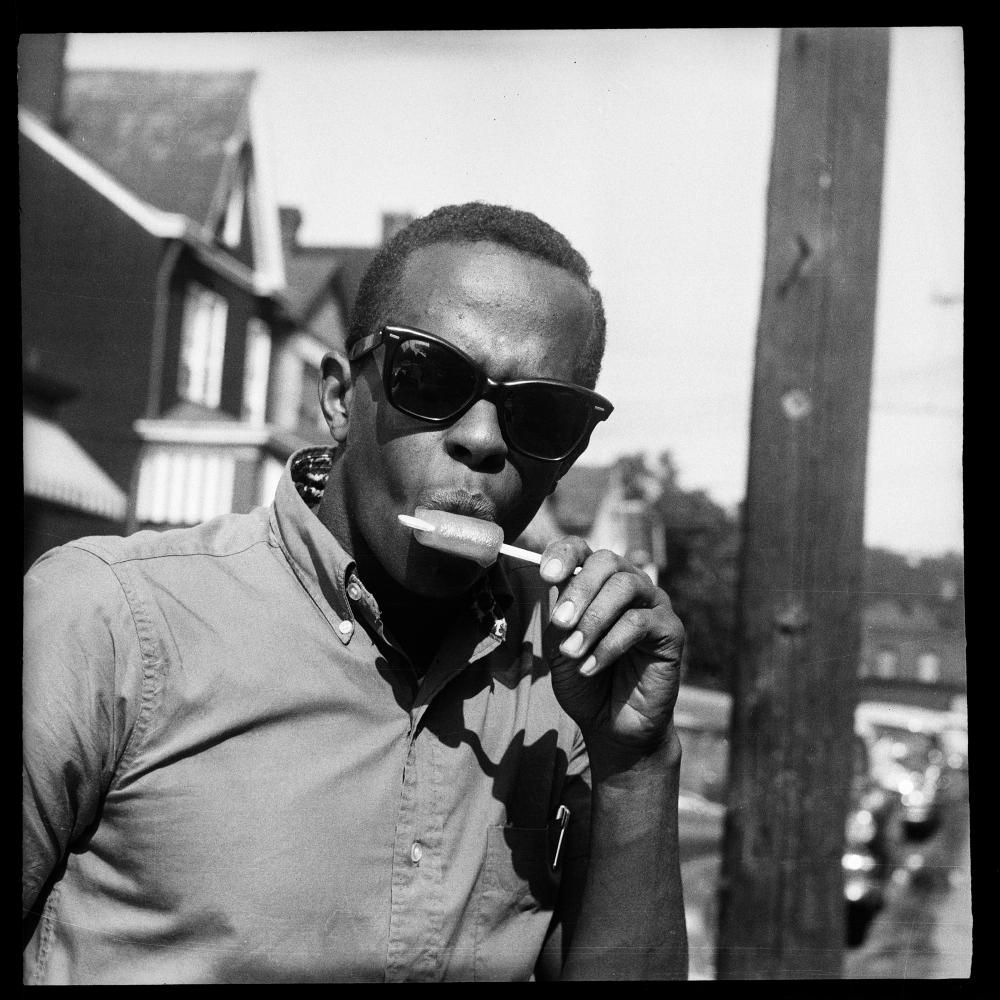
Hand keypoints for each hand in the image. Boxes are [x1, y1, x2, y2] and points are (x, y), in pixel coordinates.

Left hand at [539, 537, 683, 758]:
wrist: (611, 723)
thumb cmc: (583, 678)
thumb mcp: (559, 644)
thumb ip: (558, 613)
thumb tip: (555, 582)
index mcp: (598, 582)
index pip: (583, 550)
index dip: (564, 554)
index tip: (546, 576)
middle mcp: (629, 584)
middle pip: (607, 561)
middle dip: (579, 589)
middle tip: (559, 622)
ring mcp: (653, 604)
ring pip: (626, 587)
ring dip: (593, 619)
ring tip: (572, 651)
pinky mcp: (671, 630)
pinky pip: (640, 624)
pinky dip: (609, 645)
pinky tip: (590, 667)